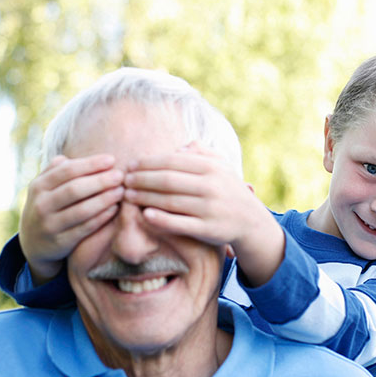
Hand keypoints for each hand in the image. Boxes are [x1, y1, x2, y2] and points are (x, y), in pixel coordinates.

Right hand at [19, 154, 124, 283]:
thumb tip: (80, 158)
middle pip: (75, 189)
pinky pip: (85, 228)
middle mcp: (41, 204)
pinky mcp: (60, 242)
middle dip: (101, 181)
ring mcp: (50, 225)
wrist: (34, 243)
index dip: (91, 164)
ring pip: (81, 210)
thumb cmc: (49, 207)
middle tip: (120, 176)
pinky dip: (101, 217)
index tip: (112, 160)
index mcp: (39, 186)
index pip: (67, 170)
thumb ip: (59, 171)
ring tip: (121, 191)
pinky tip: (114, 209)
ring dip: (104, 199)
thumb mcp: (46, 188)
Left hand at [124, 142, 283, 284]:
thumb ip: (201, 152)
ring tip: (128, 195)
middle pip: (167, 180)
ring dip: (144, 197)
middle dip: (141, 179)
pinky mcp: (208, 229)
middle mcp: (211, 186)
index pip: (172, 161)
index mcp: (211, 167)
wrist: (251, 221)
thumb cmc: (229, 190)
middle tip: (124, 179)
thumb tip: (178, 147)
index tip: (131, 164)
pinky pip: (179, 223)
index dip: (148, 162)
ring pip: (170, 201)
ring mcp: (209, 208)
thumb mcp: (221, 166)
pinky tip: (145, 214)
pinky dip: (160, 219)